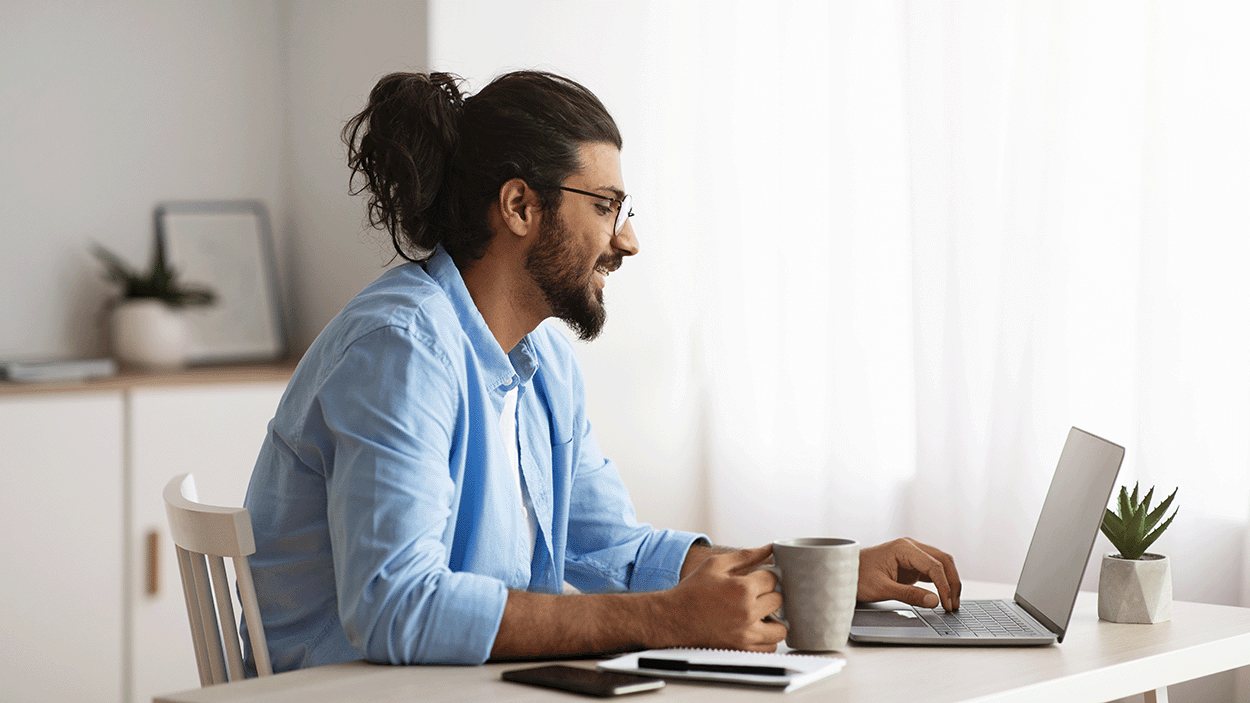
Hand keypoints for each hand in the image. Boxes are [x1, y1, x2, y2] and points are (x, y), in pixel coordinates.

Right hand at [660, 545, 786, 650]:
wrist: (673, 618)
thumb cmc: (693, 591)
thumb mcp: (716, 565)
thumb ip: (746, 555)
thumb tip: (770, 548)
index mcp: (742, 589)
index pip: (773, 579)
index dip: (764, 576)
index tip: (755, 579)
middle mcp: (747, 612)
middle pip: (779, 600)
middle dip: (768, 595)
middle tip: (754, 594)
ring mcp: (746, 634)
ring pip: (780, 627)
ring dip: (774, 618)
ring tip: (758, 612)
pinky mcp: (743, 648)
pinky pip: (770, 645)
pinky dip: (766, 636)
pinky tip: (754, 627)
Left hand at [858, 537, 960, 611]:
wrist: (845, 572)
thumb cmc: (858, 577)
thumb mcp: (882, 588)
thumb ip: (909, 594)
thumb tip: (935, 601)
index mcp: (903, 548)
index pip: (934, 565)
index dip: (944, 586)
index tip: (947, 604)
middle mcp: (910, 547)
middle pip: (943, 560)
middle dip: (952, 582)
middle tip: (953, 605)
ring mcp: (912, 554)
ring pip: (940, 563)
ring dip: (949, 581)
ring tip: (951, 603)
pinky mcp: (911, 563)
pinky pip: (932, 570)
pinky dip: (940, 582)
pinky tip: (943, 596)